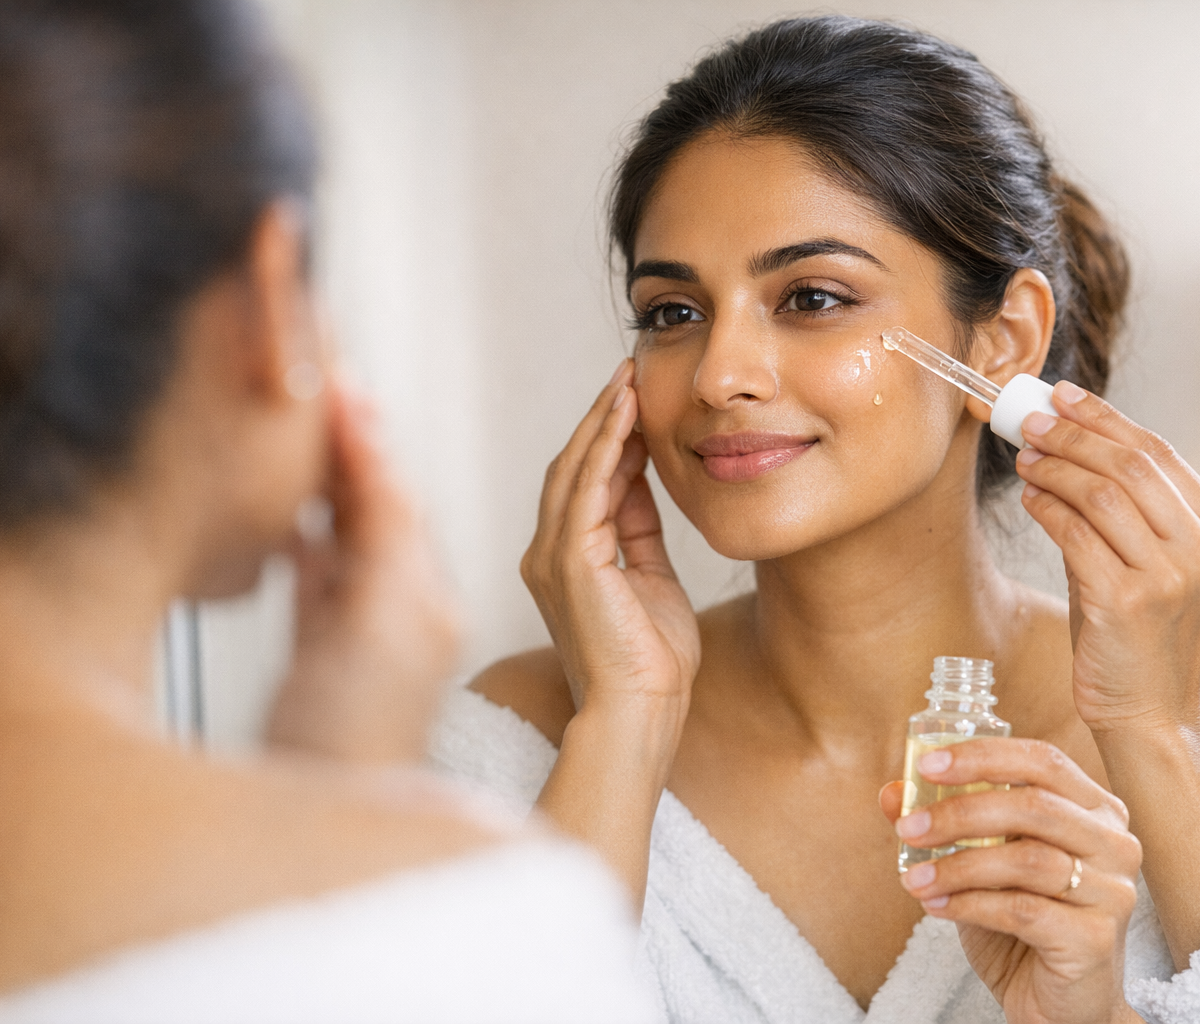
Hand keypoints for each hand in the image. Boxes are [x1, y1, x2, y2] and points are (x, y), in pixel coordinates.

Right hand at [267, 381, 461, 763]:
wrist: (323, 828)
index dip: (369, 440)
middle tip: (328, 383)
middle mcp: (398, 606)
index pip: (396, 498)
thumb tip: (373, 456)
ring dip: (334, 479)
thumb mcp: (364, 627)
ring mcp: (360, 628)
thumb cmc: (347, 742)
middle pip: (378, 505)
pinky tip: (293, 512)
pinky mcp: (326, 652)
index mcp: (419, 598)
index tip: (345, 383)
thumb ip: (372, 541)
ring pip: (350, 533)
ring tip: (313, 424)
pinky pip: (322, 575)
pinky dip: (307, 535)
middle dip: (356, 446)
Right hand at [521, 359, 699, 725]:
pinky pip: (587, 488)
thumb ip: (640, 531)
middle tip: (628, 372)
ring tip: (627, 379)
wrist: (642, 711)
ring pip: (573, 468)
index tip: (634, 400)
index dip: (608, 439)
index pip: (583, 483)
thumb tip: (644, 481)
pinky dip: (606, 446)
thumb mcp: (651, 578)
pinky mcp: (571, 560)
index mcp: (565, 561)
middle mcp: (547, 553)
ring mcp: (553, 556)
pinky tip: (627, 414)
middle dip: (600, 417)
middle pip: (569, 466)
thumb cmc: (652, 662)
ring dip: (602, 421)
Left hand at [882, 738, 1141, 1023]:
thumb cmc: (1024, 924)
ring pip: (1027, 859)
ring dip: (958, 865)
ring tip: (914, 879)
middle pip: (1034, 805)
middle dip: (960, 812)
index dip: (984, 756)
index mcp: (1093, 809)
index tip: (928, 765)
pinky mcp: (1096, 938)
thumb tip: (892, 793)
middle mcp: (1114, 843)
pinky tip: (938, 908)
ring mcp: (1112, 891)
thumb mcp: (980, 865)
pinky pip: (1023, 910)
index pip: (1042, 761)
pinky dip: (970, 904)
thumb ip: (942, 825)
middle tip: (909, 828)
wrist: (1059, 1004)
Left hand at [1016, 381, 1199, 735]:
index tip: (1063, 396)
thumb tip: (1067, 454)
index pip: (1161, 454)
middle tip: (1030, 417)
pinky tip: (1030, 499)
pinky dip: (1048, 508)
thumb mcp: (1153, 571)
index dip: (1106, 419)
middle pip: (1132, 464)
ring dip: (1056, 467)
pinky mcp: (1129, 601)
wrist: (1157, 721)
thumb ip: (1126, 518)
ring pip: (1103, 493)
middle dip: (1073, 433)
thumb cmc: (1144, 645)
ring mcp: (1171, 576)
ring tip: (1024, 457)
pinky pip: (1077, 535)